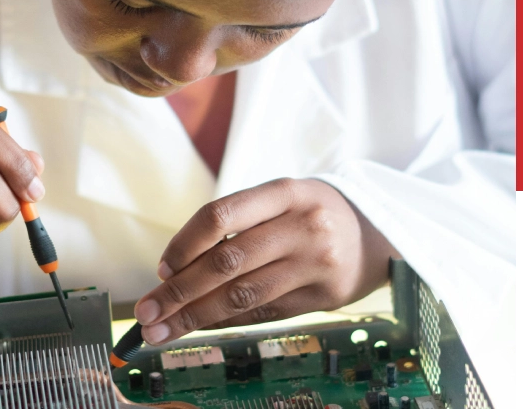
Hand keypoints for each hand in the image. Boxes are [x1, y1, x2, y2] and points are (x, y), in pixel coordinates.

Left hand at [133, 178, 399, 344]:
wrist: (375, 235)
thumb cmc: (309, 213)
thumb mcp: (281, 199)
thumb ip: (237, 225)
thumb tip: (175, 271)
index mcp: (284, 191)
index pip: (221, 214)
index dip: (185, 243)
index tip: (161, 268)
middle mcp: (302, 225)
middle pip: (227, 261)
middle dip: (180, 291)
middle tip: (147, 313)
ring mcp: (316, 263)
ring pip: (243, 295)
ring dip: (196, 316)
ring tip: (162, 330)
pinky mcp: (324, 297)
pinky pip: (264, 313)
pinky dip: (227, 322)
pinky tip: (201, 327)